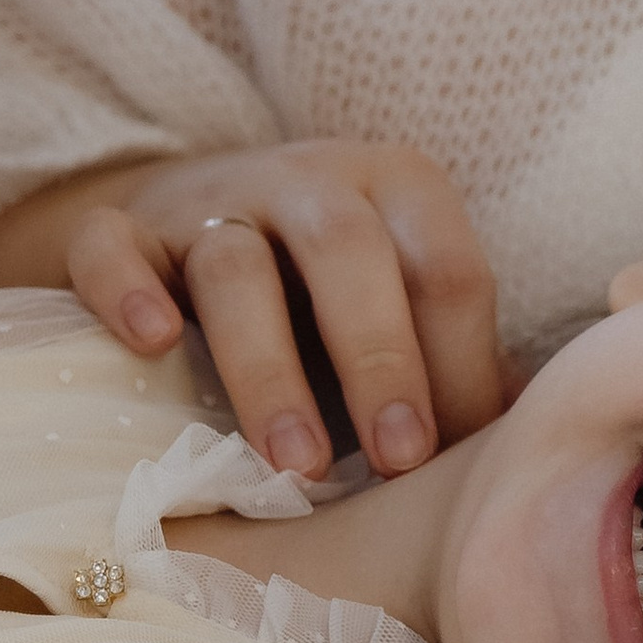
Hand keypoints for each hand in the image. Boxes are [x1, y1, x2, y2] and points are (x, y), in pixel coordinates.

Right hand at [0, 141, 504, 484]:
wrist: (184, 225)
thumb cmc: (321, 293)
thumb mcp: (399, 304)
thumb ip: (457, 359)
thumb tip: (527, 437)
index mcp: (398, 189)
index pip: (446, 271)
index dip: (458, 367)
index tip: (454, 461)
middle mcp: (309, 180)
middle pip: (349, 253)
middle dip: (379, 359)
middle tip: (395, 462)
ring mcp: (209, 200)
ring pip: (236, 266)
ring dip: (268, 368)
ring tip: (293, 463)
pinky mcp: (123, 228)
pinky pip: (114, 247)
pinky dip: (128, 291)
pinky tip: (152, 344)